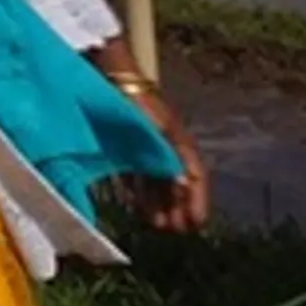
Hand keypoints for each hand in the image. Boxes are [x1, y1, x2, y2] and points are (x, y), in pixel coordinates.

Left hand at [109, 81, 211, 233]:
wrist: (108, 75)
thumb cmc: (133, 101)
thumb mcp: (153, 129)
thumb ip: (166, 155)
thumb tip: (183, 183)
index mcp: (177, 142)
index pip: (194, 176)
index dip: (197, 200)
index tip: (196, 223)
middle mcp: (165, 144)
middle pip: (176, 181)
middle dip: (178, 207)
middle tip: (175, 230)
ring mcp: (146, 144)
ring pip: (157, 179)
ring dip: (160, 203)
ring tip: (158, 225)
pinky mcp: (127, 143)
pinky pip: (138, 172)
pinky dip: (140, 191)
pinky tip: (137, 206)